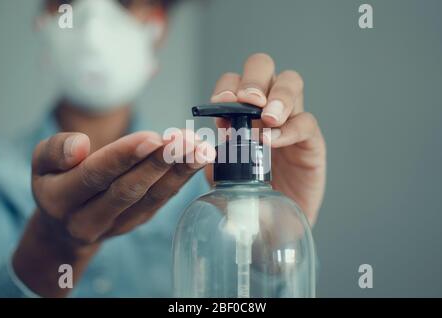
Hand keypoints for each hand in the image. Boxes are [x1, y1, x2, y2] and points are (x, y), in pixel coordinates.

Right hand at [13, 130, 214, 295]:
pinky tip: (199, 159)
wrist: (65, 227)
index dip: (125, 156)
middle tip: (186, 141)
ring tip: (201, 150)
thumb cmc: (56, 183)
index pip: (96, 175)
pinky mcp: (140, 221)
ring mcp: (119, 225)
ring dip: (180, 172)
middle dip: (160, 163)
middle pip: (130, 190)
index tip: (154, 137)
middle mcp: (90, 219)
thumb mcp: (41, 162)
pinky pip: (163, 200)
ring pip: (153, 198)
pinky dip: (182, 178)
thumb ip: (55, 150)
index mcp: (60, 200)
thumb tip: (80, 145)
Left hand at [209, 53, 325, 224]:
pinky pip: (306, 122)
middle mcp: (265, 109)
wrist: (271, 225)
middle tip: (248, 100)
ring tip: (267, 118)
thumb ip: (213, 154)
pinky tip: (273, 140)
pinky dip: (289, 128)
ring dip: (278, 96)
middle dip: (254, 79)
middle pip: (264, 68)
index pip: (234, 81)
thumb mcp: (221, 174)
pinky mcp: (311, 142)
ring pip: (291, 83)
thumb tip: (198, 142)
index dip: (227, 86)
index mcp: (241, 112)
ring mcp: (290, 121)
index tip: (219, 105)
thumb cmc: (245, 193)